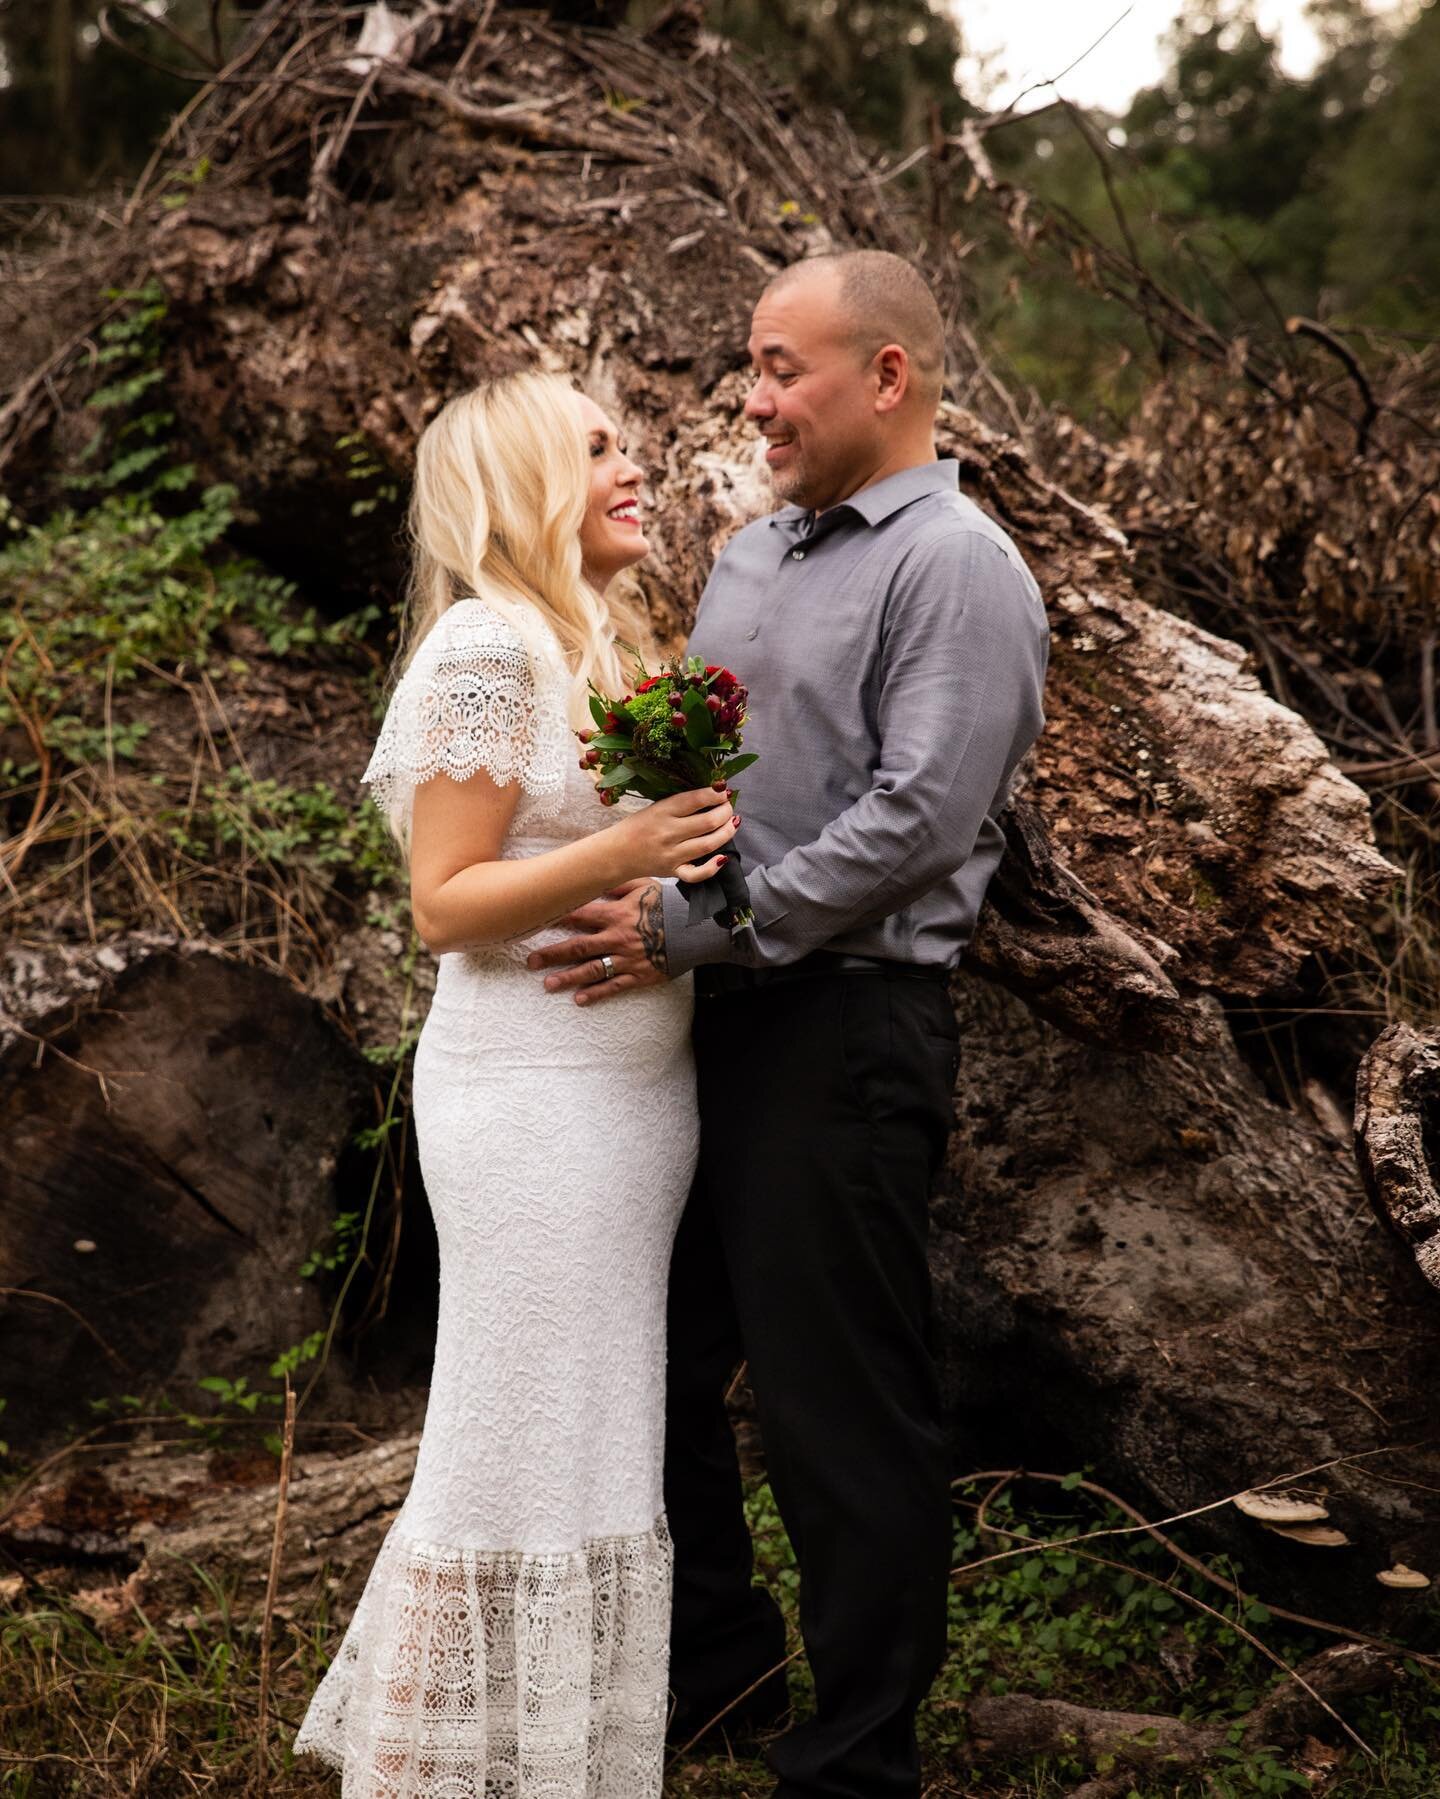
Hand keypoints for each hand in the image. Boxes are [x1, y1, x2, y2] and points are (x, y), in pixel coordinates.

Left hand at [526, 879, 669, 1005]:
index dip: (556, 918)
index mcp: (615, 914)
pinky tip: (579, 999)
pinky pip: (614, 986)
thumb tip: (596, 877)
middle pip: (578, 947)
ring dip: (568, 977)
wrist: (696, 927)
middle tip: (530, 961)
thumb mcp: (643, 885)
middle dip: (552, 954)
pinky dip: (596, 993)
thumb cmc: (669, 903)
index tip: (535, 922)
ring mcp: (626, 959)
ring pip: (592, 969)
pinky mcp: (639, 975)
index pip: (578, 916)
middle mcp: (616, 938)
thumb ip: (617, 884)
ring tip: (548, 984)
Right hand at [612, 783, 738, 884]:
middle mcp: (668, 833)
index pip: (695, 800)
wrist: (615, 854)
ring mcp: (671, 854)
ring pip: (708, 845)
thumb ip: (680, 804)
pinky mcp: (672, 871)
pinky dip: (713, 867)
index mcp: (662, 812)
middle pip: (707, 822)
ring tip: (732, 823)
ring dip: (727, 833)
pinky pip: (696, 874)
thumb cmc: (637, 827)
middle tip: (729, 807)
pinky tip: (723, 857)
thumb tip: (712, 794)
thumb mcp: (654, 807)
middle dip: (725, 812)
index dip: (715, 793)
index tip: (724, 789)